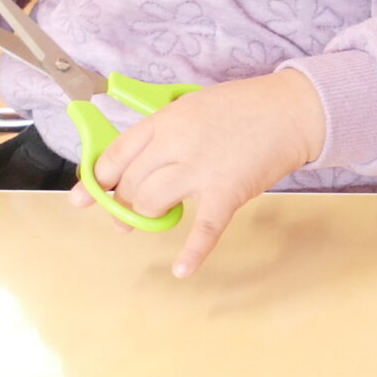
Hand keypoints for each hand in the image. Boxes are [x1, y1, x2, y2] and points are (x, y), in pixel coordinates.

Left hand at [77, 70, 325, 277]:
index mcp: (165, 120)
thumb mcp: (192, 107)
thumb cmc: (244, 107)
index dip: (96, 180)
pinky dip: (192, 253)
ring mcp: (201, 170)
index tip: (85, 197)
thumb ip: (163, 133)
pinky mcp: (227, 192)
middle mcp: (176, 145)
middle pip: (130, 184)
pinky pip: (203, 228)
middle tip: (127, 214)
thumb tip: (135, 166)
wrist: (290, 110)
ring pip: (150, 204)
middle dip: (123, 203)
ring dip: (147, 218)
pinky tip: (182, 269)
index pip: (115, 156)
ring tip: (157, 220)